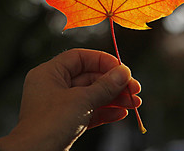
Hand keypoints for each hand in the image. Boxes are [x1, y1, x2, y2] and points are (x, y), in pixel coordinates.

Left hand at [0, 48, 140, 150]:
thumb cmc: (49, 125)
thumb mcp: (81, 101)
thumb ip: (104, 86)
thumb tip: (123, 72)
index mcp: (49, 73)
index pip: (79, 58)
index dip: (102, 61)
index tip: (122, 69)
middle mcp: (53, 87)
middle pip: (89, 78)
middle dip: (113, 84)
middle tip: (134, 89)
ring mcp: (59, 106)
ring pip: (91, 96)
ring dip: (114, 99)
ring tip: (135, 102)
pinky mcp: (65, 123)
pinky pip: (89, 113)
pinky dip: (105, 112)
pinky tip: (122, 114)